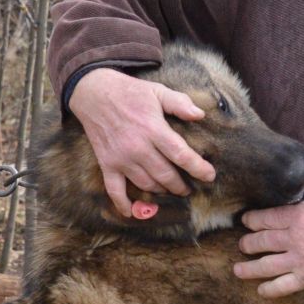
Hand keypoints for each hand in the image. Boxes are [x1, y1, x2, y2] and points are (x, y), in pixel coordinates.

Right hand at [68, 67, 217, 217]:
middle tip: (189, 188)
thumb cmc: (129, 92)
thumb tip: (200, 115)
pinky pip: (115, 190)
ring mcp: (121, 158)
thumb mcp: (157, 91)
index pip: (181, 155)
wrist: (93, 93)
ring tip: (170, 190)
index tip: (210, 176)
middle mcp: (138, 147)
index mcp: (153, 129)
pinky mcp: (107, 164)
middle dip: (181, 185)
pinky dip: (124, 204)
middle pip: (166, 175)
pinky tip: (132, 212)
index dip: (198, 168)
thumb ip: (180, 103)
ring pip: (146, 184)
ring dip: (161, 191)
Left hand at [234, 197, 303, 297]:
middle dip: (247, 243)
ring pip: (264, 266)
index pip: (266, 218)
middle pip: (260, 241)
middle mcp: (294, 239)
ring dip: (248, 268)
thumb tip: (291, 210)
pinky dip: (269, 290)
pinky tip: (261, 290)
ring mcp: (299, 261)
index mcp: (299, 217)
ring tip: (238, 269)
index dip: (252, 220)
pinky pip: (282, 287)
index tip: (246, 221)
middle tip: (242, 244)